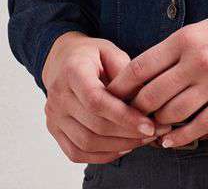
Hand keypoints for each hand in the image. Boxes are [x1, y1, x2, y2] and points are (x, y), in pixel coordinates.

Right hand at [41, 32, 164, 163]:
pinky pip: (77, 153)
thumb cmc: (92, 55)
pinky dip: (102, 156)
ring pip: (86, 144)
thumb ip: (126, 72)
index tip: (149, 125)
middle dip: (127, 134)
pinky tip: (123, 148)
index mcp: (72, 71)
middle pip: (94, 126)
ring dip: (118, 147)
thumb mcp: (111, 51)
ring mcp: (54, 116)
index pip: (97, 101)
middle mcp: (58, 96)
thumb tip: (145, 100)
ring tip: (142, 141)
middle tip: (154, 133)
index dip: (124, 116)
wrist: (63, 61)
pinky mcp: (55, 131)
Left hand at [105, 0, 207, 148]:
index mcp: (188, 36)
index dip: (121, 87)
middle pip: (151, 95)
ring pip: (172, 114)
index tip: (111, 97)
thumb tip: (151, 70)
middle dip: (135, 111)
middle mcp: (199, 59)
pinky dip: (181, 137)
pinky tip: (172, 141)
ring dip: (156, 126)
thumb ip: (181, 46)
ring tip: (149, 131)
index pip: (141, 67)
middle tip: (126, 120)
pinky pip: (200, 124)